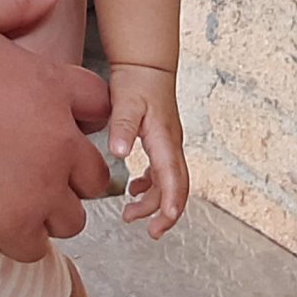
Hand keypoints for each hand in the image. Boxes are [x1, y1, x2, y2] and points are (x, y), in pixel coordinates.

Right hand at [0, 0, 112, 265]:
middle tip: (35, 170)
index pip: (100, 103)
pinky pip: (36, 246)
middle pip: (95, 171)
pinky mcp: (14, 226)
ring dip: (49, 210)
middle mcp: (58, 140)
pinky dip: (18, 239)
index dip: (82, 113)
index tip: (57, 122)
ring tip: (13, 200)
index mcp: (51, 86)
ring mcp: (40, 187)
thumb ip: (12, 1)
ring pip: (72, 215)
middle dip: (73, 173)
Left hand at [108, 63, 188, 236]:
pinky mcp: (163, 143)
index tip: (164, 221)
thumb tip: (119, 152)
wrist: (146, 65)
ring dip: (155, 201)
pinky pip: (163, 172)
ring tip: (131, 215)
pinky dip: (152, 186)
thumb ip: (121, 128)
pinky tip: (135, 189)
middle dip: (167, 212)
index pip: (173, 177)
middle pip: (177, 186)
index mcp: (164, 139)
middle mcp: (172, 145)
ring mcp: (169, 145)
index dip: (171, 202)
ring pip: (170, 182)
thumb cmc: (137, 82)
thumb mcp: (125, 102)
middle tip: (150, 231)